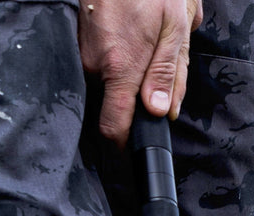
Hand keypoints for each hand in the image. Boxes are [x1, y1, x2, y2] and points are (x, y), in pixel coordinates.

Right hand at [78, 0, 202, 143]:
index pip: (113, 127)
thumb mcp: (174, 28)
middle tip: (157, 70)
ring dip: (129, 75)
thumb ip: (169, 74)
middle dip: (138, 97)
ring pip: (110, 85)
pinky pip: (100, 67)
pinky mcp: (79, 45)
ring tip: (143, 43)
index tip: (135, 149)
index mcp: (121, 67)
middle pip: (116, 105)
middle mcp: (95, 67)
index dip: (123, 144)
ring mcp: (83, 55)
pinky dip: (118, 60)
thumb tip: (162, 114)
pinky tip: (129, 36)